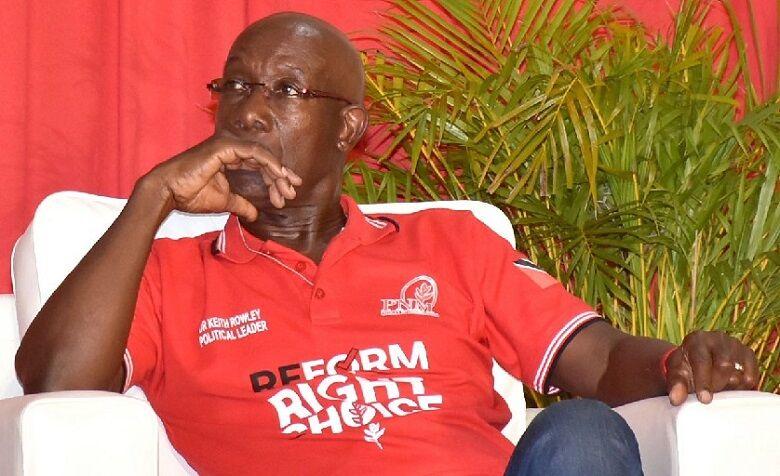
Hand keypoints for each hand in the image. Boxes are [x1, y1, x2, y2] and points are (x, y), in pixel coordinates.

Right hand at [142, 136, 302, 219]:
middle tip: (292, 192)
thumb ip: (241, 204)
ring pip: (262, 155)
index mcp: (230, 159)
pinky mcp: (224, 147)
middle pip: (263, 160)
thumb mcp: (224, 202)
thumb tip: (255, 214)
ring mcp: (227, 146)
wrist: (169, 192)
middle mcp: (230, 149)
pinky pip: (253, 152)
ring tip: (287, 189)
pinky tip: (278, 176)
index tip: (288, 193)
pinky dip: (268, 163)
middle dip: (280, 176)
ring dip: (277, 172)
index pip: (259, 165)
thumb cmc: (190, 195)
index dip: (275, 178)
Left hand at [666, 331, 758, 405]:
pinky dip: (742, 388)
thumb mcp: (677, 374)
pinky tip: (731, 390)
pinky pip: (751, 376)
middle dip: (717, 385)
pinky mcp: (748, 354)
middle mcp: (718, 338)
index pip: (702, 361)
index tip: (704, 400)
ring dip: (731, 388)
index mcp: (697, 339)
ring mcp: (736, 345)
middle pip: (724, 366)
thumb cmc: (687, 366)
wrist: (698, 358)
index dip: (704, 382)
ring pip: (740, 372)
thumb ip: (676, 386)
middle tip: (710, 397)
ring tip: (719, 392)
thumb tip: (676, 400)